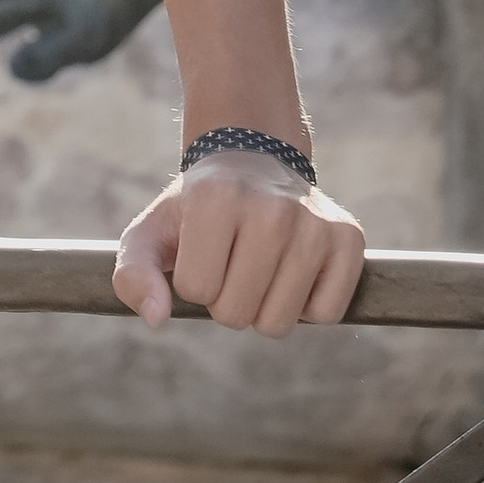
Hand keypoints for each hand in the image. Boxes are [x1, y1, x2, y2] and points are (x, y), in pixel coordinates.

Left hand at [112, 151, 365, 334]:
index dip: (193, 283)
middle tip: (233, 261)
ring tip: (261, 265)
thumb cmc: (195, 208)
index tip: (201, 251)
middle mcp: (271, 208)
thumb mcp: (150, 232)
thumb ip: (133, 275)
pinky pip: (326, 314)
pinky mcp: (350, 238)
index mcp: (215, 198)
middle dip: (227, 301)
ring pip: (279, 322)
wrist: (253, 160)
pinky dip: (307, 306)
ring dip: (264, 308)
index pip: (196, 290)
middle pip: (236, 314)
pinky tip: (295, 270)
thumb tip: (156, 317)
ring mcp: (315, 223)